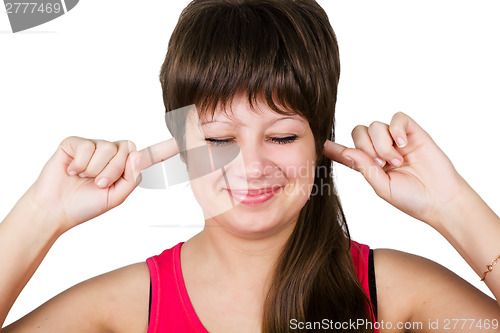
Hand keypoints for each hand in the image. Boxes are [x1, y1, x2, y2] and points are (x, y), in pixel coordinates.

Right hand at [25, 136, 178, 231]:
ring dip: (95, 169)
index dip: (165, 148)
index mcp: (124, 167)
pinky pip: (86, 146)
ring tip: (83, 179)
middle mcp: (111, 154)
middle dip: (113, 170)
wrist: (55, 209)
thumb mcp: (116, 197)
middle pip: (127, 149)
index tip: (182, 141)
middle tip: (98, 184)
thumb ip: (131, 178)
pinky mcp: (75, 143)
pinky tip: (71, 171)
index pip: (147, 155)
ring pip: (106, 149)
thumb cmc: (85, 205)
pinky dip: (80, 163)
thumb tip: (140, 156)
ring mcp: (93, 146)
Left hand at [323, 112, 466, 226]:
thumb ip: (364, 168)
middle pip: (358, 132)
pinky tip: (402, 145)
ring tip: (397, 162)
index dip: (333, 148)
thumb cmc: (411, 199)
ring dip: (383, 145)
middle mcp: (379, 149)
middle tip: (381, 164)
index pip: (346, 152)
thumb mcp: (381, 187)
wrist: (440, 200)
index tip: (319, 144)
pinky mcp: (412, 132)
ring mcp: (395, 140)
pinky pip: (397, 118)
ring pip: (375, 126)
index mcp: (368, 165)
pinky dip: (396, 130)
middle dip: (365, 148)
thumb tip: (346, 151)